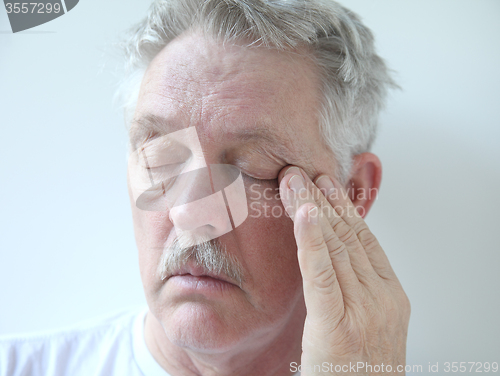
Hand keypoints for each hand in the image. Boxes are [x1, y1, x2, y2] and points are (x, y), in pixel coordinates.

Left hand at [278, 166, 409, 374]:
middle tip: (301, 171)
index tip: (326, 184)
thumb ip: (356, 290)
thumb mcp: (368, 324)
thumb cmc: (362, 372)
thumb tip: (335, 259)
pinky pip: (321, 275)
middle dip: (322, 200)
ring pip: (334, 248)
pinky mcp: (337, 326)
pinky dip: (311, 241)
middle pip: (348, 237)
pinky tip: (303, 212)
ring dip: (310, 209)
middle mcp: (381, 298)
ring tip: (293, 181)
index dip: (344, 208)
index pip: (365, 240)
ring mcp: (363, 312)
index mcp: (391, 296)